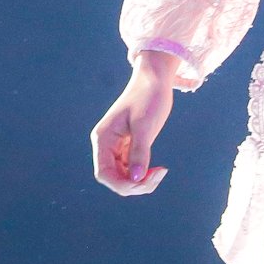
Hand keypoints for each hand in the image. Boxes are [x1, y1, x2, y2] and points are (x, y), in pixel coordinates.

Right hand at [90, 52, 177, 195]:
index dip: (122, 184)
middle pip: (114, 178)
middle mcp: (106, 145)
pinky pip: (133, 168)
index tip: (144, 182)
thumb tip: (135, 180)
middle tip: (159, 175)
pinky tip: (158, 169)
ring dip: (141, 181)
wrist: (155, 78)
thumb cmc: (149, 97)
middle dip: (135, 184)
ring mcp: (117, 147)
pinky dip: (144, 173)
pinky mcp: (129, 146)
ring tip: (161, 172)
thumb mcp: (145, 125)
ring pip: (124, 176)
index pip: (104, 173)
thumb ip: (139, 153)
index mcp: (103, 138)